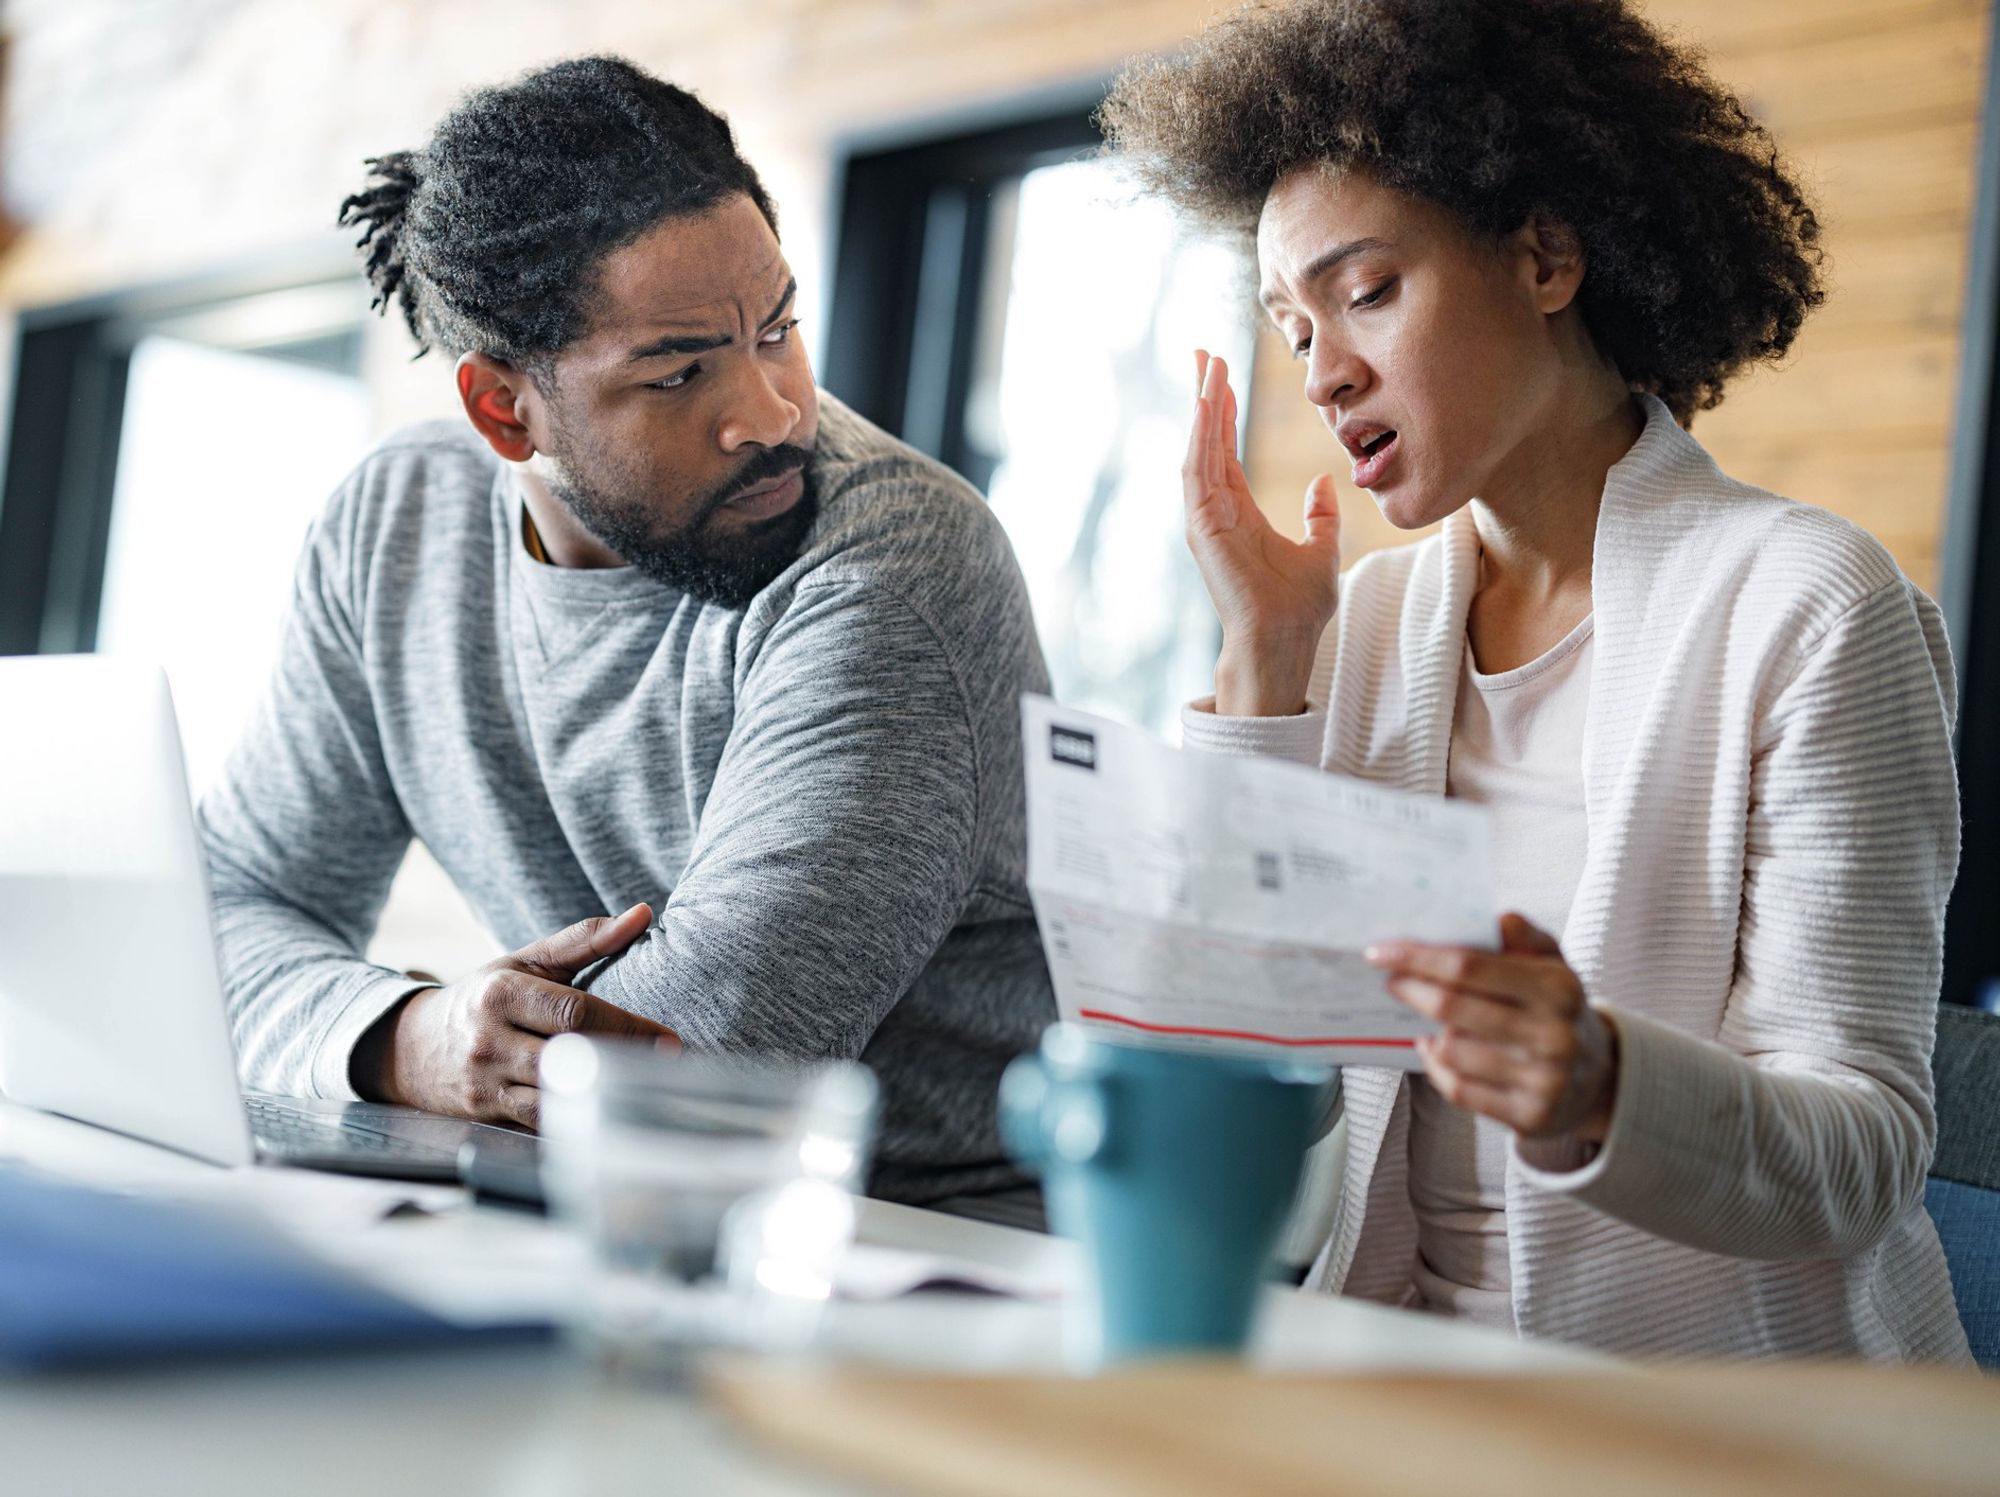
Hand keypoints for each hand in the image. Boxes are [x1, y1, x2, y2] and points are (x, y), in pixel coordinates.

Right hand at [354, 903, 675, 1127]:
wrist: (409, 1047)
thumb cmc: (483, 997)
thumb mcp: (524, 961)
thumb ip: (584, 940)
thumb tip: (643, 914)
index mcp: (503, 993)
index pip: (574, 1012)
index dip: (626, 1027)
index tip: (668, 1039)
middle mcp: (490, 1039)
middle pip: (568, 1055)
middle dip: (623, 1062)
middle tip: (668, 1068)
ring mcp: (484, 1081)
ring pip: (554, 1096)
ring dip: (603, 1096)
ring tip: (646, 1092)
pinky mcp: (485, 1113)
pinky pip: (539, 1123)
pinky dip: (575, 1120)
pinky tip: (608, 1116)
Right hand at [1183, 350, 1341, 714]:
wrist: (1284, 641)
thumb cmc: (1299, 608)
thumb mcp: (1322, 551)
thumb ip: (1320, 516)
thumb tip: (1325, 482)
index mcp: (1240, 513)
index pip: (1227, 451)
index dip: (1225, 412)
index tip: (1222, 375)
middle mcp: (1218, 511)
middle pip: (1207, 442)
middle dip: (1206, 397)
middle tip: (1203, 354)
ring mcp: (1206, 519)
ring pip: (1199, 449)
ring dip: (1202, 407)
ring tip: (1206, 367)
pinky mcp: (1203, 527)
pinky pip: (1197, 472)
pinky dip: (1199, 437)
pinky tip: (1204, 405)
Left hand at [1367, 913, 1618, 1142]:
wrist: (1598, 1079)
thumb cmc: (1558, 1010)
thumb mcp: (1554, 965)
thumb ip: (1526, 938)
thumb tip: (1498, 919)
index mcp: (1558, 988)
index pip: (1469, 966)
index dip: (1418, 958)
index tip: (1380, 951)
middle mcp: (1555, 1035)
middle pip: (1452, 1007)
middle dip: (1411, 989)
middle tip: (1391, 980)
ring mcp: (1544, 1081)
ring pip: (1451, 1050)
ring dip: (1431, 1032)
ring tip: (1430, 1021)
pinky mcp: (1530, 1116)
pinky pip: (1458, 1089)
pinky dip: (1438, 1067)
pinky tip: (1438, 1051)